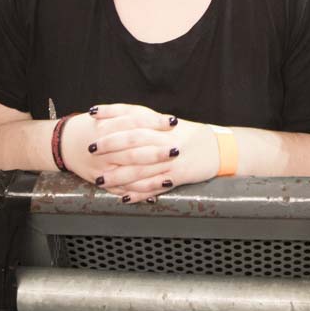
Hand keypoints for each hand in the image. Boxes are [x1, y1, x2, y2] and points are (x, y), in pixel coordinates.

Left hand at [70, 103, 219, 200]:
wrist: (219, 148)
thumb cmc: (189, 136)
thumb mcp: (168, 124)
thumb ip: (145, 122)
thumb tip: (113, 120)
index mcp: (162, 123)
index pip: (134, 113)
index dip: (112, 113)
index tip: (92, 114)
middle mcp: (166, 138)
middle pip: (134, 138)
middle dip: (110, 144)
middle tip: (90, 148)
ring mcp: (172, 158)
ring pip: (140, 166)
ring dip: (118, 174)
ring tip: (99, 180)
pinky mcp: (178, 176)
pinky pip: (154, 186)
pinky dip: (138, 193)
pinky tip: (123, 197)